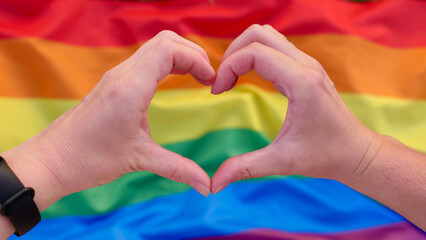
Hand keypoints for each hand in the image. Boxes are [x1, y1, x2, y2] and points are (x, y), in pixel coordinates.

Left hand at [3, 31, 215, 202]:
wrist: (52, 160)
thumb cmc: (90, 159)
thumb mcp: (139, 160)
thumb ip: (178, 169)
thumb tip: (207, 187)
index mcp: (131, 87)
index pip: (169, 50)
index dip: (197, 59)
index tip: (211, 82)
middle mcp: (123, 75)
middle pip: (165, 41)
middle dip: (192, 53)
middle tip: (207, 77)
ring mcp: (116, 76)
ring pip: (154, 47)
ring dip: (179, 56)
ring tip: (196, 77)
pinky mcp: (112, 83)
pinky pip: (144, 60)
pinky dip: (165, 63)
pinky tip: (173, 81)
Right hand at [211, 24, 380, 193]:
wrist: (357, 152)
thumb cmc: (325, 156)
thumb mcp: (282, 161)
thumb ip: (245, 168)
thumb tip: (214, 184)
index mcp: (301, 82)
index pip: (254, 53)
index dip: (228, 68)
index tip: (217, 92)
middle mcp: (306, 65)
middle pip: (258, 34)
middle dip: (232, 53)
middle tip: (222, 81)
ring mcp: (308, 64)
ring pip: (267, 35)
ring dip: (244, 51)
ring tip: (232, 77)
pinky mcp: (307, 68)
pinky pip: (276, 47)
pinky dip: (255, 55)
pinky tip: (248, 78)